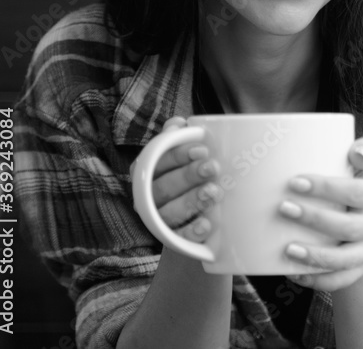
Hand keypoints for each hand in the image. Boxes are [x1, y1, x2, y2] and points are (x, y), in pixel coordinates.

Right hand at [130, 116, 222, 243]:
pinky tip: (206, 225)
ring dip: (192, 201)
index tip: (202, 149)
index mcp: (148, 173)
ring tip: (214, 192)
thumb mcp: (185, 157)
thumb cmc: (188, 179)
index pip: (157, 162)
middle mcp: (149, 198)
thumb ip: (178, 139)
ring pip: (170, 212)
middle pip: (164, 187)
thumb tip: (178, 123)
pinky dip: (191, 231)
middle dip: (188, 176)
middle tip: (213, 167)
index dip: (177, 155)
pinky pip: (179, 238)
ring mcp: (159, 221)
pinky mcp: (173, 240)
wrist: (195, 221)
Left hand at [279, 137, 362, 290]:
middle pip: (348, 228)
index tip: (295, 181)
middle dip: (314, 219)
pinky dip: (317, 281)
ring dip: (315, 257)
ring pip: (345, 260)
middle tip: (283, 208)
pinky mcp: (358, 268)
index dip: (327, 188)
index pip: (358, 193)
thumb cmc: (358, 178)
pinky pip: (340, 281)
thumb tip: (357, 152)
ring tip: (287, 250)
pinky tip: (294, 274)